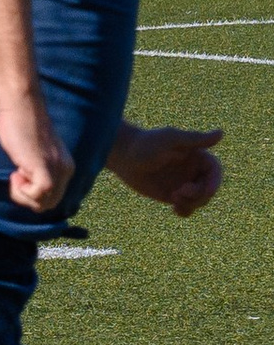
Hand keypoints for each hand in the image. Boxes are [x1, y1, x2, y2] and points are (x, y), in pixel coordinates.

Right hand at [0, 97, 73, 213]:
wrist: (22, 106)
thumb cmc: (22, 125)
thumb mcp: (35, 151)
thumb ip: (38, 166)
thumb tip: (28, 181)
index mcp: (66, 166)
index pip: (53, 197)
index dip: (33, 193)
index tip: (20, 175)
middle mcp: (65, 169)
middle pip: (49, 204)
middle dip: (28, 198)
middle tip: (16, 178)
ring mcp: (56, 169)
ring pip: (43, 203)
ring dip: (23, 195)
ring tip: (15, 175)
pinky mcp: (44, 168)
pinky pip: (37, 195)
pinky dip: (22, 190)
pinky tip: (15, 174)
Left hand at [109, 121, 224, 215]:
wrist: (123, 157)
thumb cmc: (145, 143)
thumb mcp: (171, 139)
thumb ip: (195, 139)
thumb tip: (221, 134)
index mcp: (198, 156)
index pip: (215, 171)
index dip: (215, 182)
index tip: (208, 191)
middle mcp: (194, 171)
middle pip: (209, 188)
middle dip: (199, 194)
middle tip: (179, 192)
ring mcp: (184, 184)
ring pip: (199, 200)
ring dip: (191, 203)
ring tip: (173, 197)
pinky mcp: (172, 195)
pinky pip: (186, 207)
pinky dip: (186, 211)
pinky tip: (176, 210)